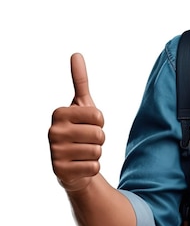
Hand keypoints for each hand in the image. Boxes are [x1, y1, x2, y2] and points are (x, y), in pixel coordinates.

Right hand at [49, 53, 105, 191]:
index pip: (98, 116)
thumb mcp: (82, 104)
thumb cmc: (80, 129)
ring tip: (83, 152)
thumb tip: (76, 54)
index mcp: (59, 113)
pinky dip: (92, 167)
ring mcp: (54, 152)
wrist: (74, 162)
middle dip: (99, 139)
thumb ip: (80, 80)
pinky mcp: (60, 171)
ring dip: (96, 153)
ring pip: (97, 151)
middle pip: (99, 134)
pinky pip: (94, 167)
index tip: (88, 124)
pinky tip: (81, 165)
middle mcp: (53, 132)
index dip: (100, 122)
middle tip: (86, 140)